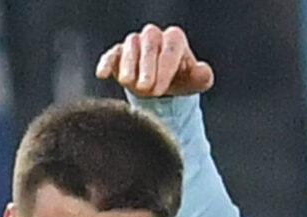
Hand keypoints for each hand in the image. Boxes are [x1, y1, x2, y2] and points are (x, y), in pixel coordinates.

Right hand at [97, 23, 213, 97]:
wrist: (160, 85)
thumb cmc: (179, 80)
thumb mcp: (195, 82)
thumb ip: (202, 77)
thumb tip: (203, 71)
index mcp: (174, 39)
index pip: (169, 50)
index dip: (163, 70)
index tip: (159, 90)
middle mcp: (154, 36)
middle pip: (149, 45)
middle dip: (146, 68)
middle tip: (145, 89)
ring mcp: (135, 43)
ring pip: (130, 47)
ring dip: (129, 66)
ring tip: (129, 84)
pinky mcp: (118, 53)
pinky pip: (112, 54)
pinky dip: (107, 63)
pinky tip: (103, 74)